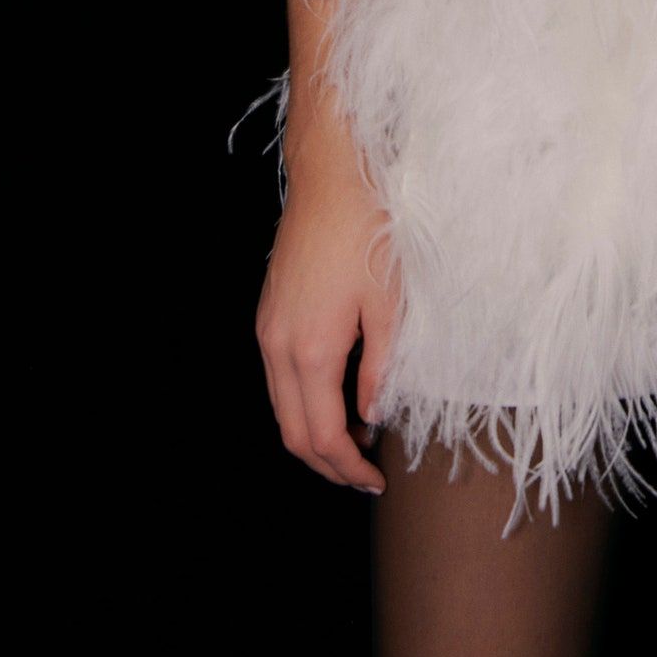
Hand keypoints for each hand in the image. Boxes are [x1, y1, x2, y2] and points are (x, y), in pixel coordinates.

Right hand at [254, 142, 399, 494]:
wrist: (332, 177)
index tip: (375, 480)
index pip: (321, 435)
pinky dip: (306, 401)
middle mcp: (277, 346)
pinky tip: (340, 395)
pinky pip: (280, 378)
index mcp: (310, 350)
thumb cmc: (368, 233)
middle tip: (365, 473)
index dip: (347, 466)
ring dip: (315, 432)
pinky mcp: (269, 314)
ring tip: (359, 437)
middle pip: (292, 432)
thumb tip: (373, 415)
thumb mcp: (390, 305)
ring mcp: (267, 329)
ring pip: (282, 407)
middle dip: (327, 461)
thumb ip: (381, 368)